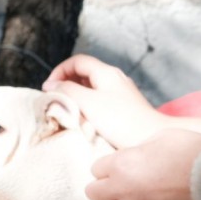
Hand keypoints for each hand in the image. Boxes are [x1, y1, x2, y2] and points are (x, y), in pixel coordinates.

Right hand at [42, 55, 161, 147]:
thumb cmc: (121, 121)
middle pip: (83, 71)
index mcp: (106, 73)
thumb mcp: (88, 103)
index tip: (49, 88)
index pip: (77, 61)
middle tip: (55, 98)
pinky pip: (97, 98)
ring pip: (89, 86)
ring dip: (74, 94)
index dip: (59, 71)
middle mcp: (113, 78)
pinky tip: (81, 116)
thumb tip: (49, 85)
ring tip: (65, 107)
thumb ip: (67, 91)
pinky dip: (85, 103)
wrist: (152, 138)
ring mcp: (118, 92)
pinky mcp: (121, 106)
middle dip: (65, 82)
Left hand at [86, 129, 200, 199]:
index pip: (95, 169)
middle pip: (93, 193)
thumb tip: (132, 155)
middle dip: (104, 186)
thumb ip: (139, 148)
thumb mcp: (163, 137)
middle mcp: (122, 190)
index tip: (119, 165)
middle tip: (120, 182)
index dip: (108, 166)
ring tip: (140, 194)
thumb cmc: (193, 152)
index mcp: (121, 165)